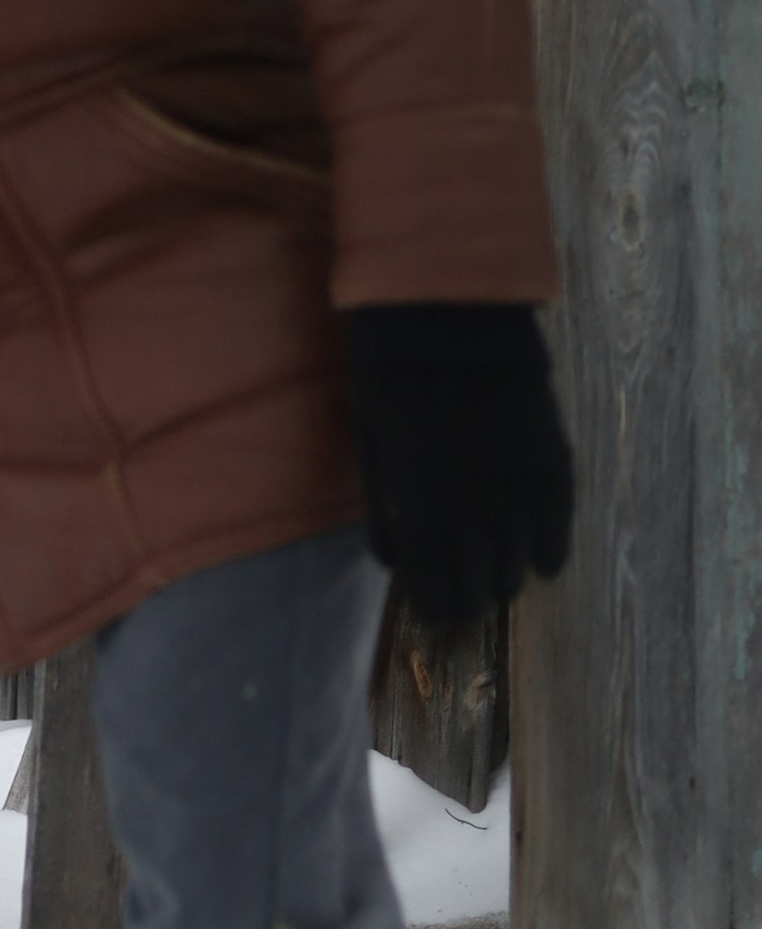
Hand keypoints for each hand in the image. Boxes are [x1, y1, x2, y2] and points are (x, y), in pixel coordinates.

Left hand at [345, 305, 574, 623]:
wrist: (452, 314)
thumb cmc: (393, 373)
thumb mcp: (369, 439)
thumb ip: (380, 506)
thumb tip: (391, 562)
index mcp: (419, 498)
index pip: (430, 578)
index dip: (435, 603)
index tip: (435, 614)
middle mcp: (471, 502)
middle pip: (477, 579)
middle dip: (469, 599)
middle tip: (465, 605)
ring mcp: (516, 482)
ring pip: (518, 559)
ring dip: (506, 579)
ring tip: (498, 585)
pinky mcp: (551, 459)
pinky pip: (559, 522)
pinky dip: (552, 549)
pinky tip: (544, 565)